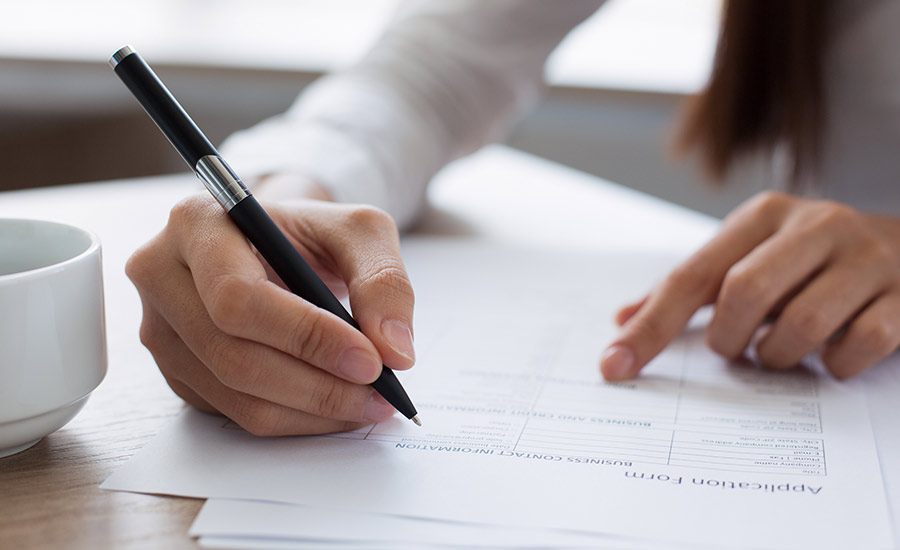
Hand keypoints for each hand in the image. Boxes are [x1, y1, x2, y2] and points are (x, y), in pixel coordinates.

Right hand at [127, 187, 415, 434]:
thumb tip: (394, 351)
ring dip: (311, 411)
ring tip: (370, 404)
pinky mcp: (178, 370)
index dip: (306, 337)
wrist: (278, 247)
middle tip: (380, 393)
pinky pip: (234, 413)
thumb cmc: (311, 234)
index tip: (370, 360)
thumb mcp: (359, 232)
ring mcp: (161, 328)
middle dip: (317, 385)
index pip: (238, 297)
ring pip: (235, 394)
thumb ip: (383, 279)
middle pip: (232, 355)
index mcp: (196, 223)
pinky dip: (295, 419)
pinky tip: (335, 407)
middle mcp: (162, 275)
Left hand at [600, 191, 899, 379]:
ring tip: (782, 350)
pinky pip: (858, 346)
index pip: (690, 275)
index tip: (614, 366)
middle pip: (743, 294)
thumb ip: (690, 288)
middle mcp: (815, 225)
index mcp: (763, 215)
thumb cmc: (811, 260)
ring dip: (779, 356)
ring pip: (801, 325)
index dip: (651, 326)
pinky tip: (833, 355)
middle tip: (736, 347)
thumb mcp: (750, 256)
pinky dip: (835, 365)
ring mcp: (866, 258)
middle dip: (729, 338)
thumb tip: (623, 320)